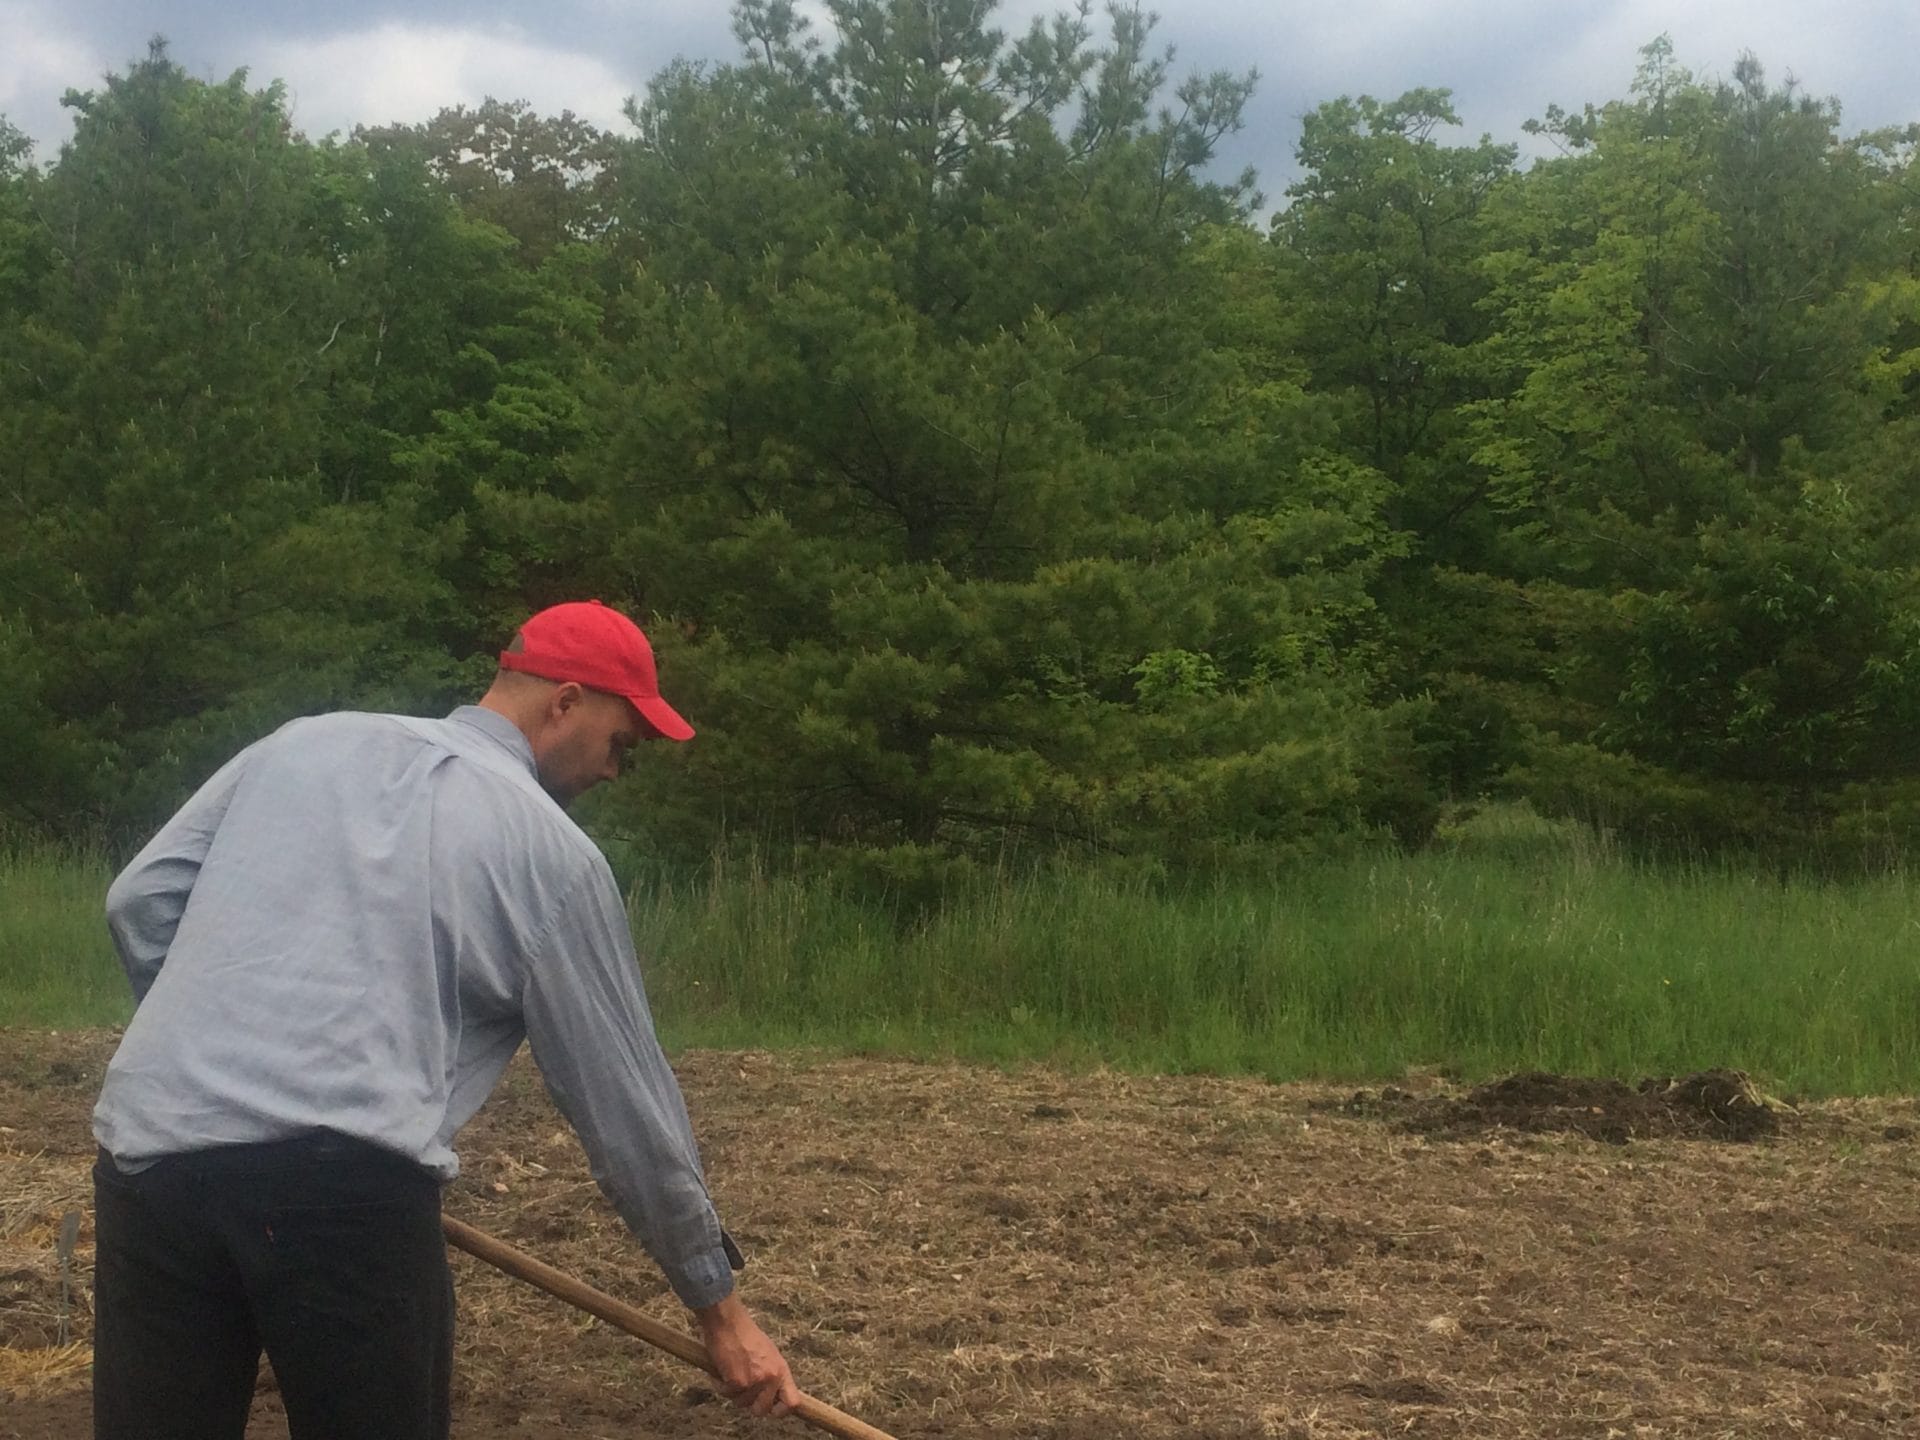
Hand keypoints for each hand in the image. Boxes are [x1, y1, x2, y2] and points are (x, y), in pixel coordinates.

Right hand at [695, 1293, 800, 1418]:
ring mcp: (755, 1382)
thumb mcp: (769, 1354)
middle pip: (762, 1410)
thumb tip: (771, 1395)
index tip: (770, 1410)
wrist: (728, 1322)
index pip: (792, 1403)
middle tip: (741, 1389)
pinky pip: (726, 1394)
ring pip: (741, 1403)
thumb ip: (772, 1375)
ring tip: (730, 1370)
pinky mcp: (737, 1382)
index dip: (781, 1411)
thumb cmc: (745, 1334)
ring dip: (732, 1391)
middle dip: (749, 1403)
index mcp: (781, 1370)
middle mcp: (771, 1378)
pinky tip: (720, 1369)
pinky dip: (719, 1384)